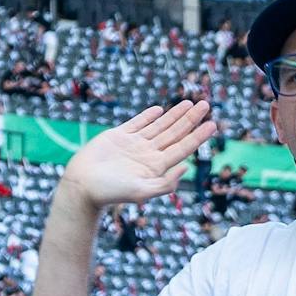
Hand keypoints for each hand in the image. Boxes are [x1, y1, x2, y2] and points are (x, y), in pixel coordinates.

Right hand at [60, 100, 215, 209]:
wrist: (82, 186)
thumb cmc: (110, 192)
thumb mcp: (141, 191)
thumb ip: (165, 183)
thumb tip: (186, 167)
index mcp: (156, 166)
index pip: (183, 147)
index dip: (198, 135)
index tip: (213, 123)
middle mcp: (148, 154)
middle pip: (175, 133)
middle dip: (191, 119)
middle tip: (206, 105)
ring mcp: (133, 145)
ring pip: (160, 126)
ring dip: (175, 115)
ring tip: (190, 103)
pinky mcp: (118, 137)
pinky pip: (137, 123)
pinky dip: (149, 116)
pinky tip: (160, 110)